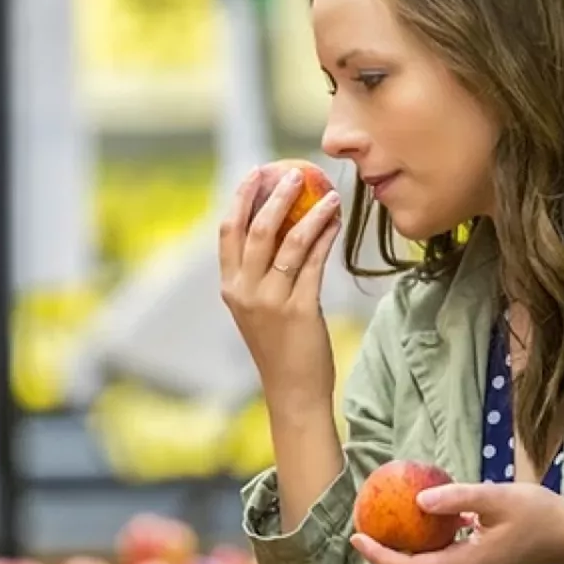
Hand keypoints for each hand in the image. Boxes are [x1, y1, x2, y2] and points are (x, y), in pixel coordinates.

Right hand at [219, 165, 342, 411]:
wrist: (292, 390)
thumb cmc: (280, 346)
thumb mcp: (258, 307)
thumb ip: (261, 273)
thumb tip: (282, 225)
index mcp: (230, 287)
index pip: (228, 232)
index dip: (241, 198)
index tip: (257, 173)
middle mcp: (245, 291)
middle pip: (256, 229)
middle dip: (276, 196)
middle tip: (295, 175)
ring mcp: (271, 301)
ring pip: (290, 242)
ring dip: (311, 212)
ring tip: (328, 194)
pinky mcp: (300, 309)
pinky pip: (314, 262)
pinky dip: (326, 236)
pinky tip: (336, 221)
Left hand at [350, 482, 563, 563]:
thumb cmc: (538, 514)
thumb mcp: (496, 498)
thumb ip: (457, 498)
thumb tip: (418, 499)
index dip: (378, 555)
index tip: (356, 535)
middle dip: (382, 558)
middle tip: (362, 530)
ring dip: (399, 557)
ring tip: (382, 528)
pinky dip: (420, 551)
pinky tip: (417, 524)